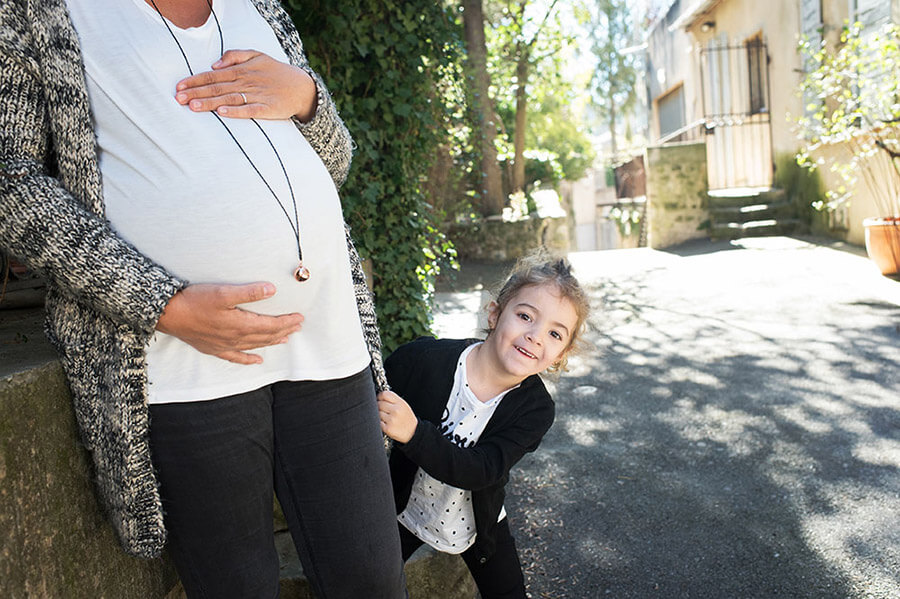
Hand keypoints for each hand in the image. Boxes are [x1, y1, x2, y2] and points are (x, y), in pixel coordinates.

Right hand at [155, 282, 302, 364]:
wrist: (169, 315)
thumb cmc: (195, 301)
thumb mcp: (223, 292)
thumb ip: (249, 292)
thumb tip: (271, 290)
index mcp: (240, 324)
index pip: (271, 324)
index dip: (287, 321)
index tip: (300, 318)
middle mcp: (235, 338)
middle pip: (266, 336)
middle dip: (284, 331)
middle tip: (298, 327)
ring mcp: (225, 345)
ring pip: (254, 346)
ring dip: (271, 342)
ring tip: (285, 339)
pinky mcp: (214, 348)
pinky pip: (236, 357)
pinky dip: (248, 359)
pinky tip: (256, 360)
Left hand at [174, 49, 317, 120]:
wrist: (301, 87)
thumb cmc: (275, 72)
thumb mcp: (256, 55)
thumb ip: (234, 56)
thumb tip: (214, 64)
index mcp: (241, 70)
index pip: (213, 76)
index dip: (195, 81)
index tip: (179, 87)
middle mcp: (246, 82)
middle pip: (217, 88)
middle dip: (196, 93)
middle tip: (178, 99)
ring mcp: (256, 95)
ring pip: (228, 99)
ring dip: (210, 103)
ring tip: (193, 106)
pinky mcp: (266, 108)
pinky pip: (249, 110)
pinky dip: (235, 111)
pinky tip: (222, 113)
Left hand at [377, 391, 417, 443]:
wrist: (413, 432)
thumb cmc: (406, 418)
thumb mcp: (403, 405)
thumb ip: (393, 400)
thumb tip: (379, 397)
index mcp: (400, 403)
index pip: (385, 394)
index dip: (379, 396)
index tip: (379, 399)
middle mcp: (396, 410)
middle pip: (379, 403)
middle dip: (379, 406)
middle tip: (383, 410)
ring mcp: (392, 420)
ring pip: (378, 413)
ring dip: (379, 415)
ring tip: (386, 418)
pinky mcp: (388, 428)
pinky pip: (378, 422)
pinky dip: (380, 423)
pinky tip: (386, 423)